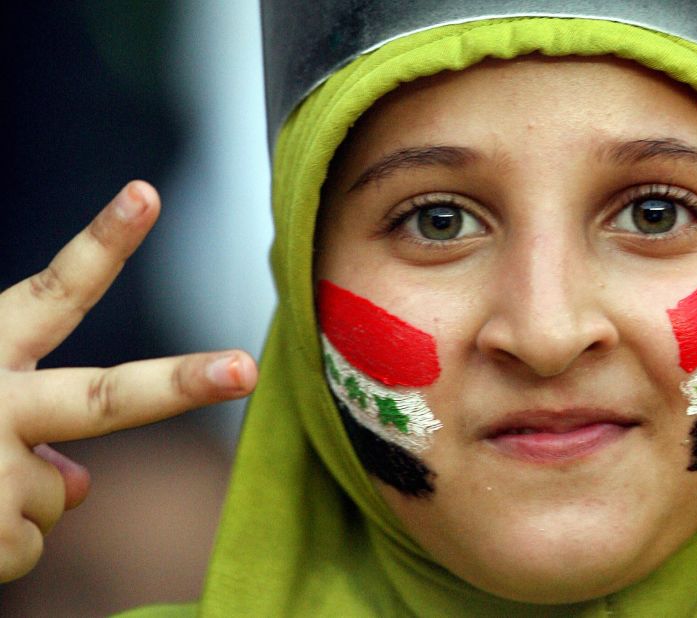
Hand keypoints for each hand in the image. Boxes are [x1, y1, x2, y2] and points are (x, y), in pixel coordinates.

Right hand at [0, 181, 257, 581]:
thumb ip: (21, 418)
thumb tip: (82, 483)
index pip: (50, 291)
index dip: (102, 243)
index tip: (147, 194)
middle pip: (105, 398)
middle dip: (181, 383)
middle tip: (246, 368)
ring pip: (53, 495)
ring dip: (10, 500)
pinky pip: (25, 546)